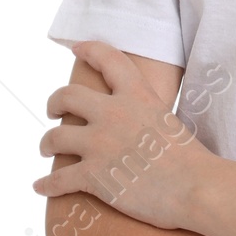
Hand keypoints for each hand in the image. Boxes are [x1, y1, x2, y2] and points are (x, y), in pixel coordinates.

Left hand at [33, 40, 209, 228]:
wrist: (195, 186)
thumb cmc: (191, 158)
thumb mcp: (167, 119)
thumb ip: (145, 113)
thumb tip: (136, 121)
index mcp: (137, 94)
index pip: (108, 59)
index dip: (89, 49)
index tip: (78, 48)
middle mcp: (113, 113)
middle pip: (66, 96)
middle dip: (54, 103)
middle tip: (54, 111)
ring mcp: (100, 144)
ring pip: (53, 137)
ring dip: (46, 144)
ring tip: (46, 149)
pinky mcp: (92, 176)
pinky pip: (56, 179)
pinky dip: (45, 184)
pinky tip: (41, 186)